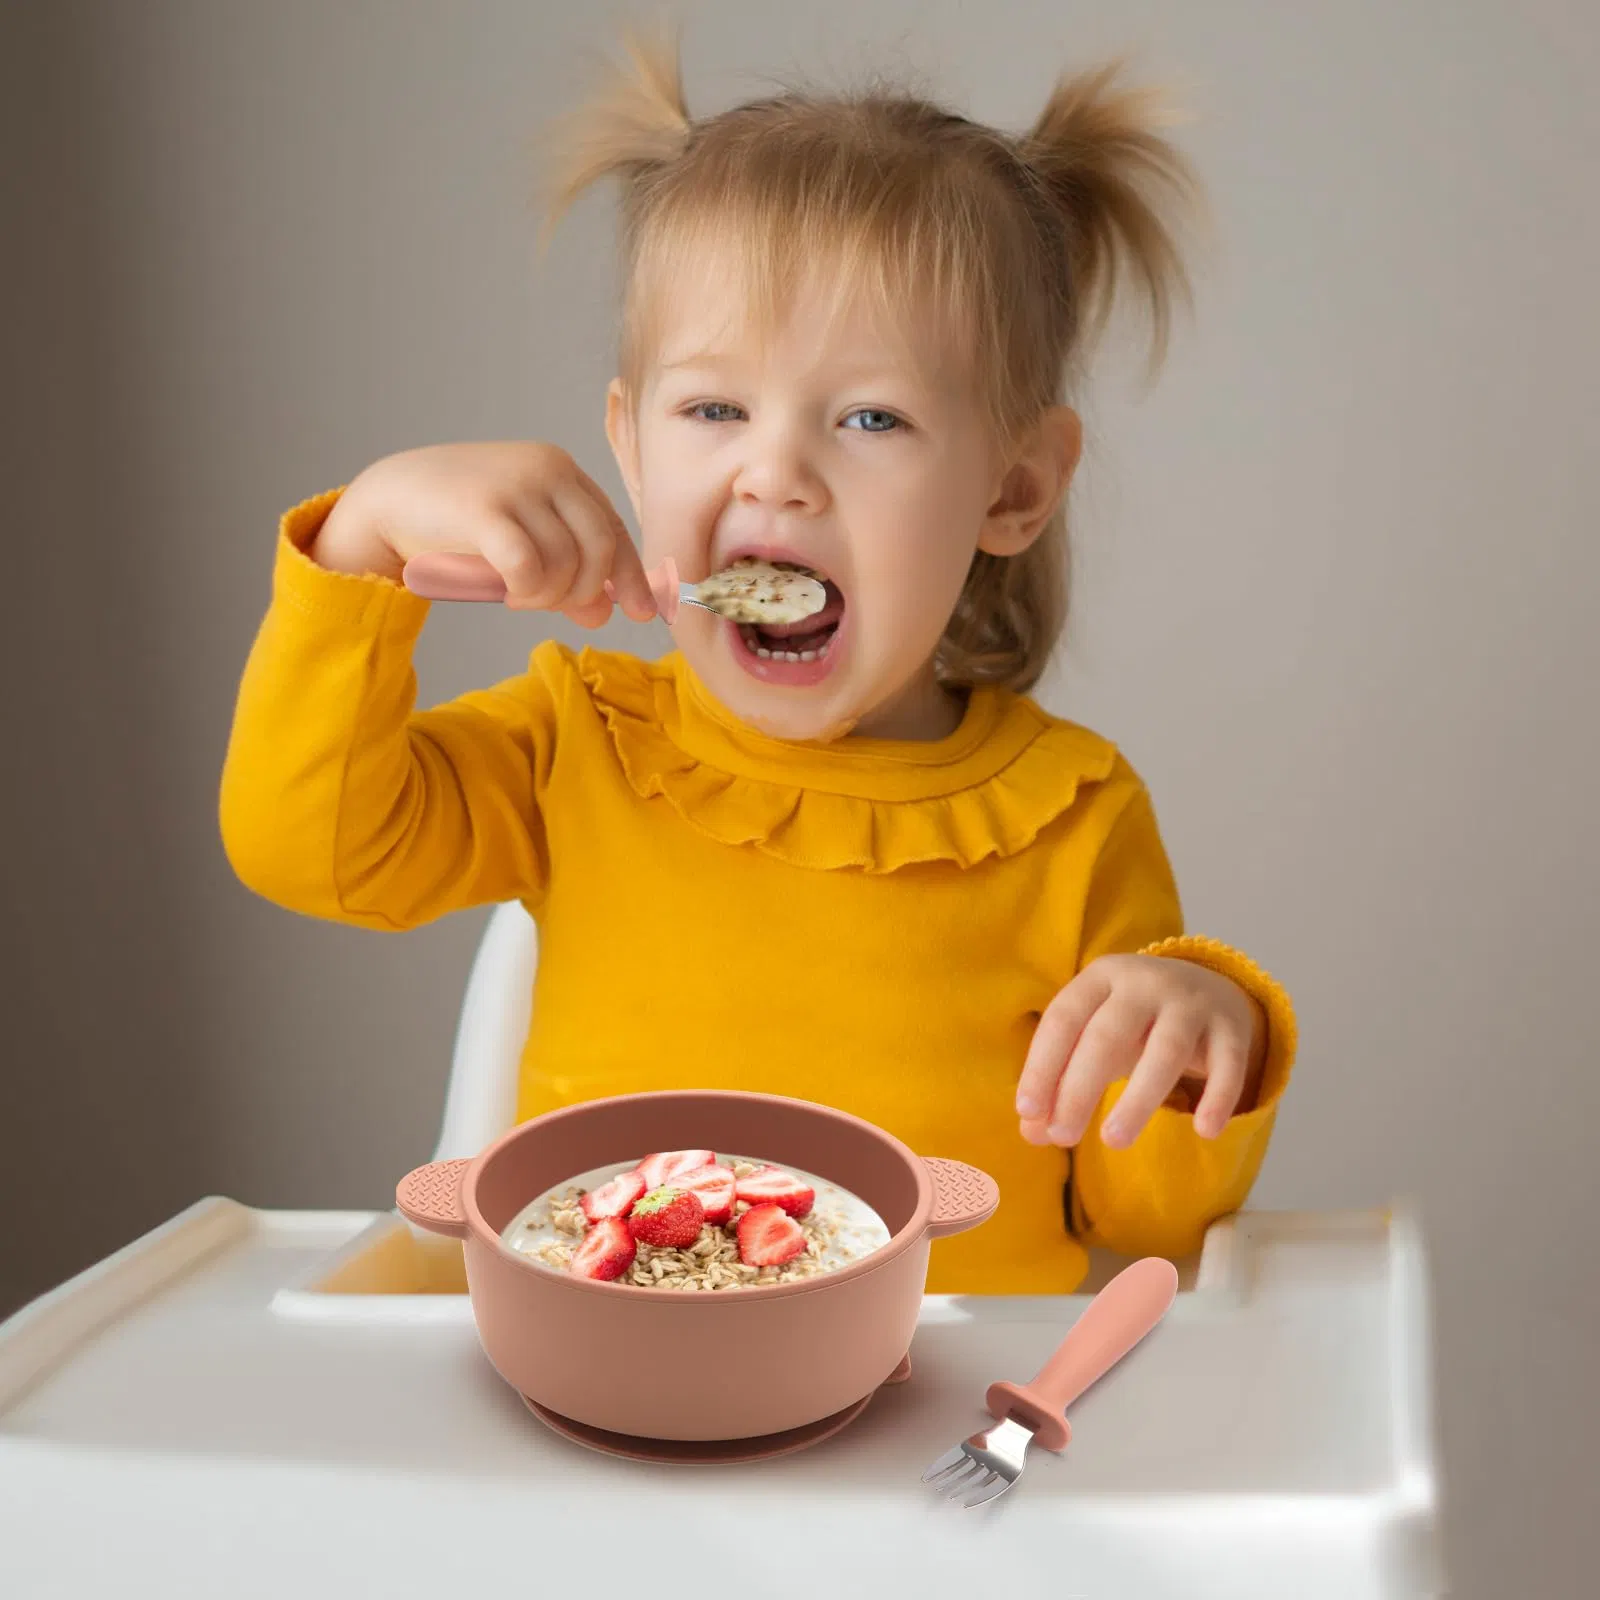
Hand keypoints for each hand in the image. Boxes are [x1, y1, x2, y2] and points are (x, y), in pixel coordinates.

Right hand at [309, 441, 656, 626]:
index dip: (632, 575)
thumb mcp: (522, 543)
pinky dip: (526, 591)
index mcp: (563, 471)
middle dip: (582, 591)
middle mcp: (548, 469)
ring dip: (546, 597)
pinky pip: (530, 567)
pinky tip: (507, 591)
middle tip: (544, 604)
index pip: (614, 528)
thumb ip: (564, 572)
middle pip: (600, 549)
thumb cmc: (459, 524)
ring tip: (516, 595)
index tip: (645, 611)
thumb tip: (603, 612)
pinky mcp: (486, 509)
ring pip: (566, 564)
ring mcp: (518, 485)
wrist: (389, 500)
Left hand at [1014, 954, 1265, 1148]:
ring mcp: (1191, 1002)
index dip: (1042, 1065)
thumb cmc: (1134, 1022)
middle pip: (1108, 1035)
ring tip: (1114, 1141)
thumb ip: (1061, 1081)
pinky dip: (1218, 1097)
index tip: (1028, 1112)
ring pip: (1166, 1050)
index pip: (1063, 1020)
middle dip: (1080, 1088)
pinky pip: (1228, 1063)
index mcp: (1100, 978)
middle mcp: (1144, 983)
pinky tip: (1205, 1132)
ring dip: (1139, 1098)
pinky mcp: (1231, 1027)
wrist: (1207, 984)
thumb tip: (1033, 1131)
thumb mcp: (1093, 1039)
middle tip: (1063, 1136)